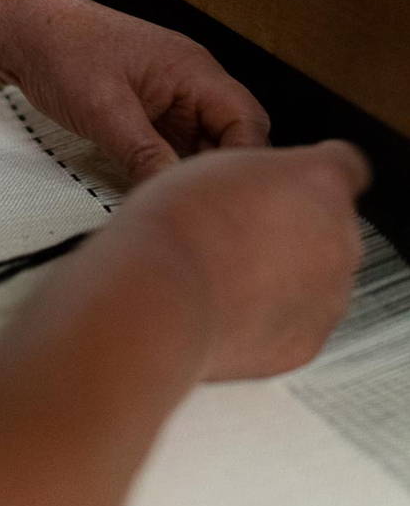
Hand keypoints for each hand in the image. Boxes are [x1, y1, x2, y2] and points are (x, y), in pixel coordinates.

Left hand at [7, 0, 269, 183]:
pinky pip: (175, 145)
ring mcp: (172, 97)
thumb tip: (174, 194)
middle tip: (195, 205)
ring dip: (191, 172)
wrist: (24, 32)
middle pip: (233, 135)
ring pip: (203, 145)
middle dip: (218, 171)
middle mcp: (192, 82)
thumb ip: (146, 155)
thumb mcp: (106, 112)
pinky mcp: (151, 110)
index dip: (243, 161)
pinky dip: (168, 166)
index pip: (247, 121)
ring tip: (172, 201)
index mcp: (194, 70)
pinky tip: (152, 188)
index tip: (221, 197)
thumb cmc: (64, 53)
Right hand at [77, 140, 369, 380]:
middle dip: (296, 228)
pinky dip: (272, 317)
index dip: (313, 176)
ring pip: (318, 277)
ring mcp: (329, 293)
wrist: (161, 294)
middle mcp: (339, 235)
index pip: (345, 166)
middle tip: (241, 232)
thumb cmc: (178, 226)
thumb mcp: (217, 166)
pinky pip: (299, 322)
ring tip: (227, 274)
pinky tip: (230, 305)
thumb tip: (262, 193)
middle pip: (332, 225)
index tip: (293, 187)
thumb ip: (261, 178)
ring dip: (286, 274)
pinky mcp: (308, 340)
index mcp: (320, 179)